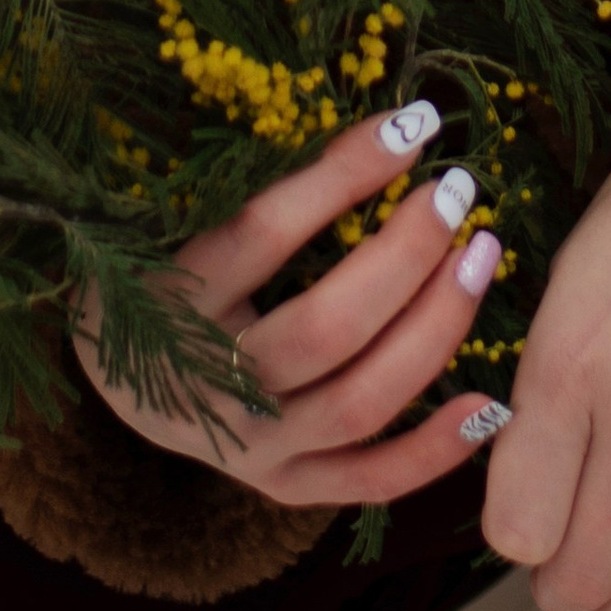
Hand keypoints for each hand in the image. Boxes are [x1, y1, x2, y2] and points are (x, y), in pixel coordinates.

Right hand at [73, 105, 508, 507]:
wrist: (121, 374)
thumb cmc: (163, 272)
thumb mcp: (182, 221)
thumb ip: (267, 188)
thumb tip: (392, 126)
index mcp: (164, 304)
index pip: (263, 235)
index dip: (343, 177)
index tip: (413, 126)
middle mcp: (205, 389)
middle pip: (325, 329)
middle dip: (406, 256)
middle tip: (457, 193)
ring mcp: (247, 448)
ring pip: (359, 403)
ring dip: (435, 330)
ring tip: (480, 258)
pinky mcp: (281, 485)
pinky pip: (367, 481)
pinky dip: (434, 450)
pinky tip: (489, 401)